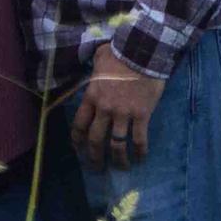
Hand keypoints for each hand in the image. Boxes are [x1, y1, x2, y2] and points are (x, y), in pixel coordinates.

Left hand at [72, 45, 164, 169]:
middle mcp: (104, 109)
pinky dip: (139, 152)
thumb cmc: (120, 52)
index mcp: (92, 97)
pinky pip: (139, 139)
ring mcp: (123, 114)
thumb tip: (95, 63)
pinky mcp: (141, 115)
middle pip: (96, 140)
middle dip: (95, 157)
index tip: (79, 150)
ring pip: (117, 145)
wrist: (142, 52)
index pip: (80, 124)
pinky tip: (141, 159)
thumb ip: (94, 66)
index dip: (78, 140)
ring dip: (118, 160)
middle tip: (97, 167)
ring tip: (121, 168)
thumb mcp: (99, 58)